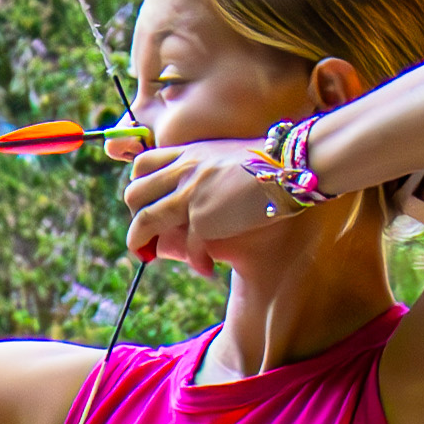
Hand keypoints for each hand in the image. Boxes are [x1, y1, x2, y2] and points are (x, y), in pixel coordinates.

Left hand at [113, 133, 303, 264]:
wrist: (290, 167)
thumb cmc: (270, 164)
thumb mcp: (227, 156)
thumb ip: (206, 169)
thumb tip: (200, 192)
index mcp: (189, 154)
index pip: (143, 164)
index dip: (139, 186)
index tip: (147, 204)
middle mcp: (184, 171)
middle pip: (134, 193)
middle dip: (134, 218)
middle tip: (146, 236)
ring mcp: (191, 193)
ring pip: (146, 220)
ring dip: (143, 244)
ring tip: (151, 256)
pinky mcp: (204, 217)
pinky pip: (187, 246)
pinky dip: (195, 261)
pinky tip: (206, 269)